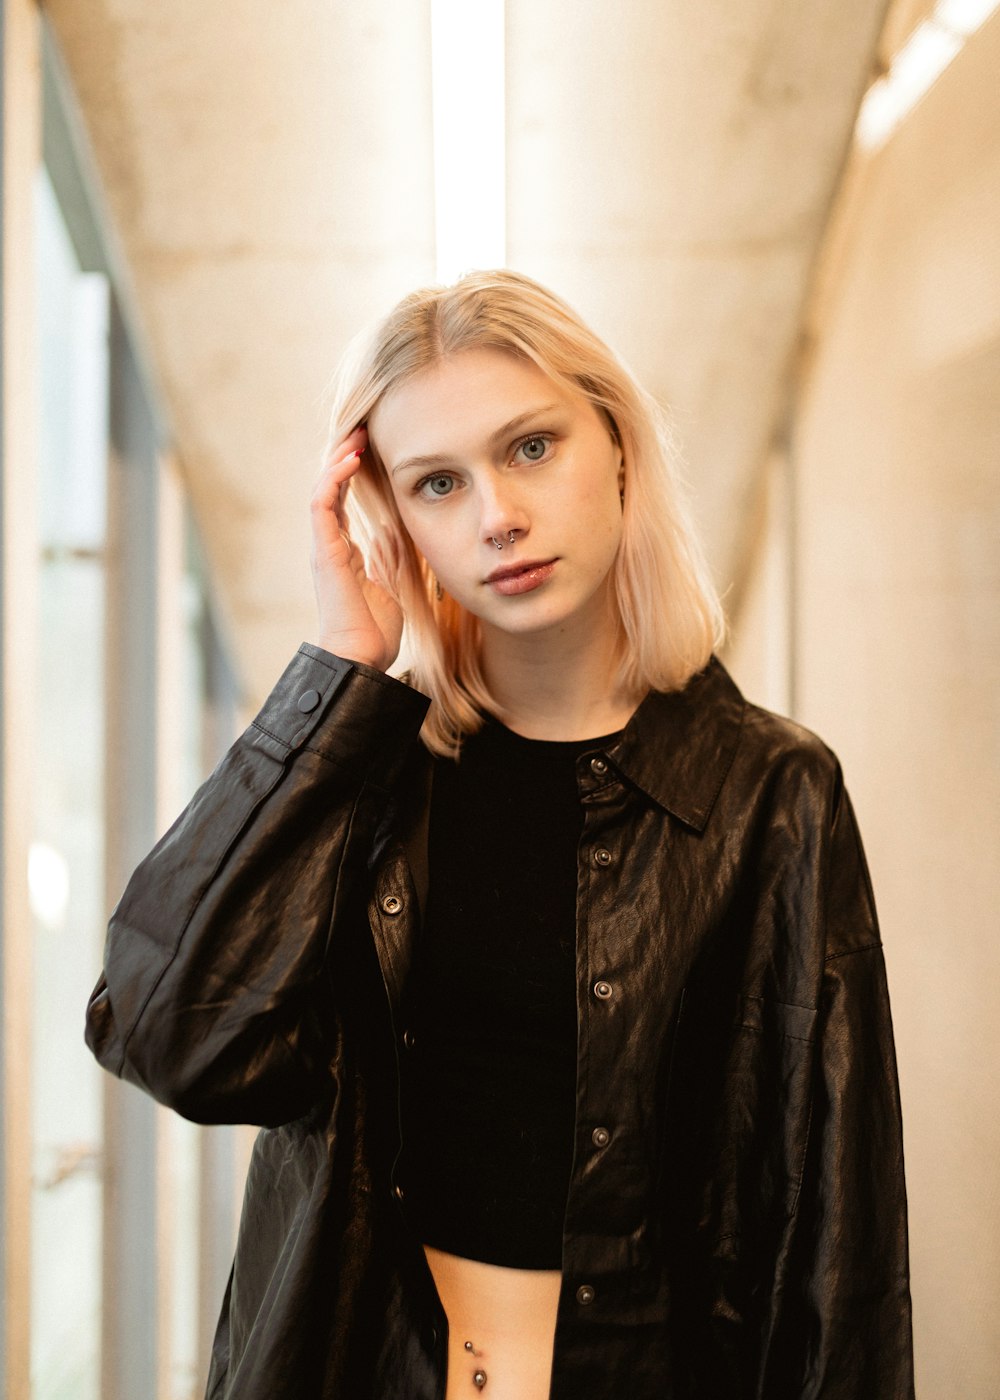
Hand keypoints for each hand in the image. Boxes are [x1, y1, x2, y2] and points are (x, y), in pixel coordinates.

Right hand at [310, 425, 403, 671]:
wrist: (361, 658)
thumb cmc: (375, 632)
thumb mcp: (389, 585)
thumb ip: (388, 558)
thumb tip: (392, 533)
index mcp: (343, 552)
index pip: (341, 501)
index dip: (351, 474)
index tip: (369, 448)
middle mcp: (329, 545)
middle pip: (329, 490)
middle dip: (343, 458)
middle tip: (362, 430)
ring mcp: (324, 547)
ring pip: (322, 490)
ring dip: (337, 460)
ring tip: (355, 435)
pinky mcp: (324, 551)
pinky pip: (322, 505)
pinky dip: (334, 479)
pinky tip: (349, 460)